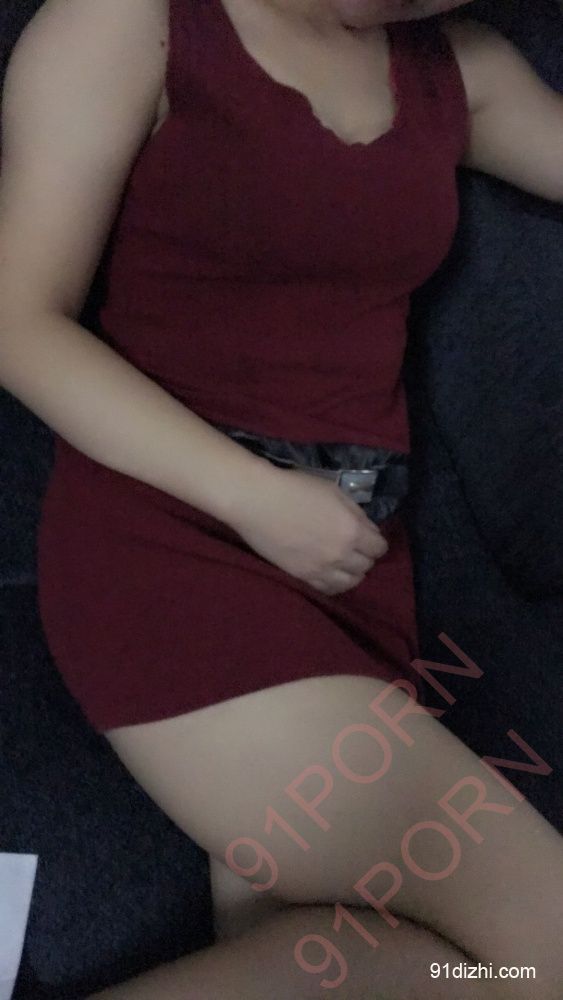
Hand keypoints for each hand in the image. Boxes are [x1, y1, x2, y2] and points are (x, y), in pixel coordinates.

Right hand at [229, 464, 388, 594]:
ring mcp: (321, 569)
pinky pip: (328, 589)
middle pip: (366, 566)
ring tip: (344, 564)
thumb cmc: (295, 488)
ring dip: (352, 572)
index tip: (369, 537)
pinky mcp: (302, 577)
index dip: (376, 541)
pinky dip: (335, 583)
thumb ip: (355, 512)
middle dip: (365, 556)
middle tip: (356, 548)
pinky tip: (330, 574)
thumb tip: (366, 528)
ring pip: (351, 582)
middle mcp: (341, 554)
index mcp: (352, 530)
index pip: (379, 547)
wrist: (257, 501)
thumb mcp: (334, 491)